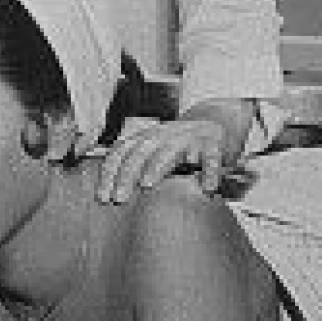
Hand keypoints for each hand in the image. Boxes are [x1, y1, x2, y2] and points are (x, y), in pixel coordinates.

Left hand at [97, 98, 254, 200]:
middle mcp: (164, 135)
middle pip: (139, 152)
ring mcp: (188, 137)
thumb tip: (108, 192)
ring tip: (147, 185)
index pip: (120, 152)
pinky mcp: (215, 143)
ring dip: (157, 166)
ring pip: (170, 150)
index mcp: (146, 138)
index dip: (109, 174)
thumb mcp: (154, 150)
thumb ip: (134, 166)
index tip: (101, 198)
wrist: (219, 121)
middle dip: (126, 175)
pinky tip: (207, 188)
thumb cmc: (181, 145)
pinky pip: (211, 157)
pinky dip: (210, 171)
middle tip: (118, 199)